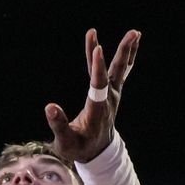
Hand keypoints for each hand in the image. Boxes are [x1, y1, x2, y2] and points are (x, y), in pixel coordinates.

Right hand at [45, 28, 139, 162]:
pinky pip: (118, 71)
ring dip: (126, 50)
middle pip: (116, 72)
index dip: (98, 67)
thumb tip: (49, 106)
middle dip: (123, 52)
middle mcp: (108, 99)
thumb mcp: (65, 142)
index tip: (98, 48)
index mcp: (97, 110)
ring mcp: (112, 95)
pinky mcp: (111, 92)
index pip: (99, 85)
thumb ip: (58, 125)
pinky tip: (130, 43)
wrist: (97, 152)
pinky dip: (124, 56)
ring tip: (135, 32)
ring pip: (119, 69)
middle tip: (133, 33)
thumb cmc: (78, 147)